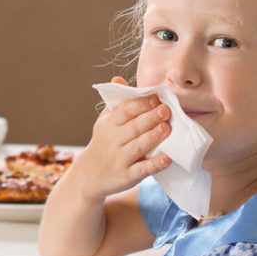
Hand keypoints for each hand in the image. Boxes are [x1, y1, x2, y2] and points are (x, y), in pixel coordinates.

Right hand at [70, 76, 172, 201]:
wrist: (88, 176)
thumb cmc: (103, 143)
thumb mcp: (104, 122)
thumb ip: (116, 103)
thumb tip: (118, 79)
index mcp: (109, 125)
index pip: (124, 111)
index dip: (140, 104)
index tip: (156, 97)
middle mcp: (113, 141)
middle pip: (133, 127)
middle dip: (150, 118)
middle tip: (166, 110)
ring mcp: (120, 159)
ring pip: (138, 147)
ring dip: (153, 137)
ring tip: (167, 128)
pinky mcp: (127, 176)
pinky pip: (142, 170)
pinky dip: (155, 164)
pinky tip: (167, 158)